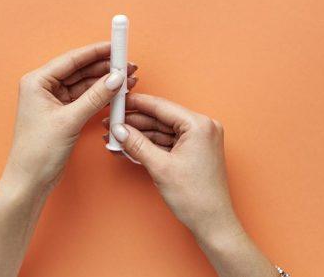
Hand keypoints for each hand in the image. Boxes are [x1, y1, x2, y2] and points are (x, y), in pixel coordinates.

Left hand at [4, 41, 137, 191]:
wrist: (30, 181)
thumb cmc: (38, 151)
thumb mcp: (69, 120)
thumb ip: (95, 97)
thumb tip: (116, 78)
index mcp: (37, 81)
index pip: (71, 60)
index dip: (96, 52)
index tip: (116, 47)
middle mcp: (43, 87)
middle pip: (79, 70)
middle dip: (104, 67)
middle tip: (128, 64)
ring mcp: (53, 100)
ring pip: (84, 84)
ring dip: (105, 81)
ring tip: (128, 78)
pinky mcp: (63, 113)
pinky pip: (85, 98)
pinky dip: (101, 95)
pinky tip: (117, 92)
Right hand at [101, 93, 240, 242]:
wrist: (212, 223)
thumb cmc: (196, 198)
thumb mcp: (160, 167)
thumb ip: (137, 144)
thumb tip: (119, 129)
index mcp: (199, 125)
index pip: (161, 107)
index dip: (136, 104)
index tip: (117, 100)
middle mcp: (203, 127)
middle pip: (161, 118)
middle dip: (135, 122)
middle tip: (111, 123)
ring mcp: (200, 139)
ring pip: (163, 130)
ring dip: (140, 135)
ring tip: (116, 137)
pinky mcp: (195, 150)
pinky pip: (169, 142)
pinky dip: (151, 144)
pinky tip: (131, 145)